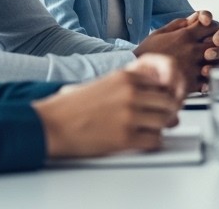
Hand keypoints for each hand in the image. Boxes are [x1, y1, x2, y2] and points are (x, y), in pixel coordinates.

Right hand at [34, 54, 182, 157]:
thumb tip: (157, 90)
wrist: (49, 125)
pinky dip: (153, 142)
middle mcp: (131, 93)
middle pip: (169, 101)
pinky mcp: (125, 137)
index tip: (166, 98)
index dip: (167, 91)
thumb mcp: (103, 83)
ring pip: (165, 121)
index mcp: (125, 76)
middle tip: (163, 118)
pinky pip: (155, 140)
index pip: (164, 80)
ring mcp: (129, 115)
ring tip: (150, 129)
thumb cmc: (70, 107)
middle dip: (168, 111)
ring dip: (161, 127)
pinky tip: (144, 141)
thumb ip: (129, 84)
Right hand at [134, 15, 218, 87]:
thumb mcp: (159, 33)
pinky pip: (210, 80)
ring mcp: (193, 66)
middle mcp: (192, 49)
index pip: (213, 25)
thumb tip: (196, 17)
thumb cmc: (146, 53)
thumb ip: (179, 24)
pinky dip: (210, 79)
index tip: (210, 32)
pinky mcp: (191, 83)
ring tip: (212, 64)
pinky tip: (203, 78)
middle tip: (216, 48)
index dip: (215, 27)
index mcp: (185, 35)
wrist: (135, 74)